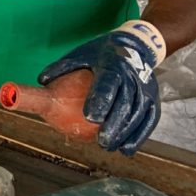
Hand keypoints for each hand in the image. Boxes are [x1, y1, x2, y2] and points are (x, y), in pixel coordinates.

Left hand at [37, 21, 165, 155]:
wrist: (135, 46)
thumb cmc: (101, 53)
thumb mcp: (81, 54)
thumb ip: (61, 67)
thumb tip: (41, 82)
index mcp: (112, 65)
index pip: (108, 84)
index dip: (101, 100)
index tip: (90, 117)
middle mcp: (132, 77)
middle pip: (126, 102)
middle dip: (115, 124)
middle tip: (102, 141)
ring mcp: (146, 88)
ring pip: (139, 113)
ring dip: (126, 133)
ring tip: (110, 146)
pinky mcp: (153, 98)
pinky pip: (149, 119)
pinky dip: (140, 135)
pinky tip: (127, 149)